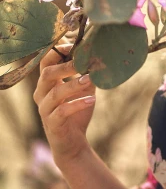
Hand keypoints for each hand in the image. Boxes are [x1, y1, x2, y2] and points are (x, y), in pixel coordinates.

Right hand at [33, 39, 96, 167]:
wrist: (72, 142)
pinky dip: (77, 104)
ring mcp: (45, 109)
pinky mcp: (52, 123)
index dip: (59, 51)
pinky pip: (61, 112)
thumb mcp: (84, 89)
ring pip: (55, 93)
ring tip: (90, 78)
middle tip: (83, 61)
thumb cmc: (76, 112)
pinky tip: (91, 100)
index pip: (46, 61)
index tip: (76, 45)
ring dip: (73, 84)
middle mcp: (42, 94)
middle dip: (66, 66)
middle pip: (47, 74)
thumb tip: (100, 55)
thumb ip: (87, 73)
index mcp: (47, 82)